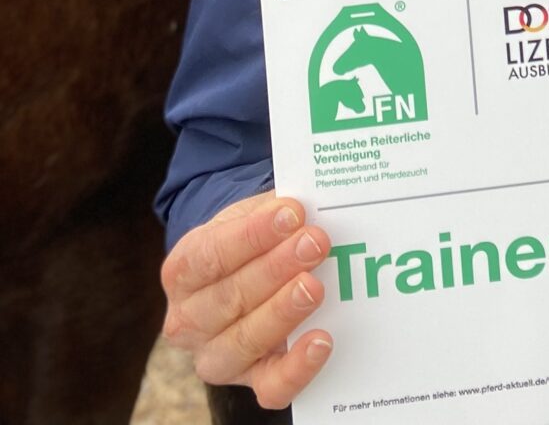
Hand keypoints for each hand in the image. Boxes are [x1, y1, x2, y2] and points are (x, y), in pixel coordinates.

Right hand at [160, 192, 333, 409]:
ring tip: (314, 286)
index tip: (292, 212)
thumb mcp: (252, 215)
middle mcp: (188, 320)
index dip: (251, 235)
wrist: (249, 271)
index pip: (210, 255)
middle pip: (228, 297)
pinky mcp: (251, 380)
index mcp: (183, 271)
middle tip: (315, 242)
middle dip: (276, 268)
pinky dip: (296, 368)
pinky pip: (270, 387)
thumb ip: (275, 211)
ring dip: (283, 311)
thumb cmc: (252, 239)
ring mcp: (216, 356)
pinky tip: (321, 341)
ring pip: (244, 342)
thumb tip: (306, 206)